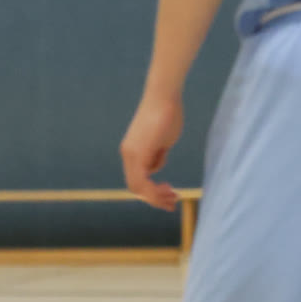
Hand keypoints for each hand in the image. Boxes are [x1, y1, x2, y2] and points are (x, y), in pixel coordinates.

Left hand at [120, 92, 184, 211]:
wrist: (164, 98)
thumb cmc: (167, 115)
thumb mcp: (162, 142)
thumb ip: (157, 155)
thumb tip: (155, 165)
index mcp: (132, 152)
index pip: (137, 181)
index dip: (151, 193)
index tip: (170, 194)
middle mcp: (128, 154)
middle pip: (135, 187)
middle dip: (154, 199)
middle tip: (172, 203)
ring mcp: (131, 153)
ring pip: (137, 186)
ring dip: (155, 197)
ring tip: (173, 199)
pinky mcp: (138, 151)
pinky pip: (142, 179)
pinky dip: (154, 190)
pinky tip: (168, 190)